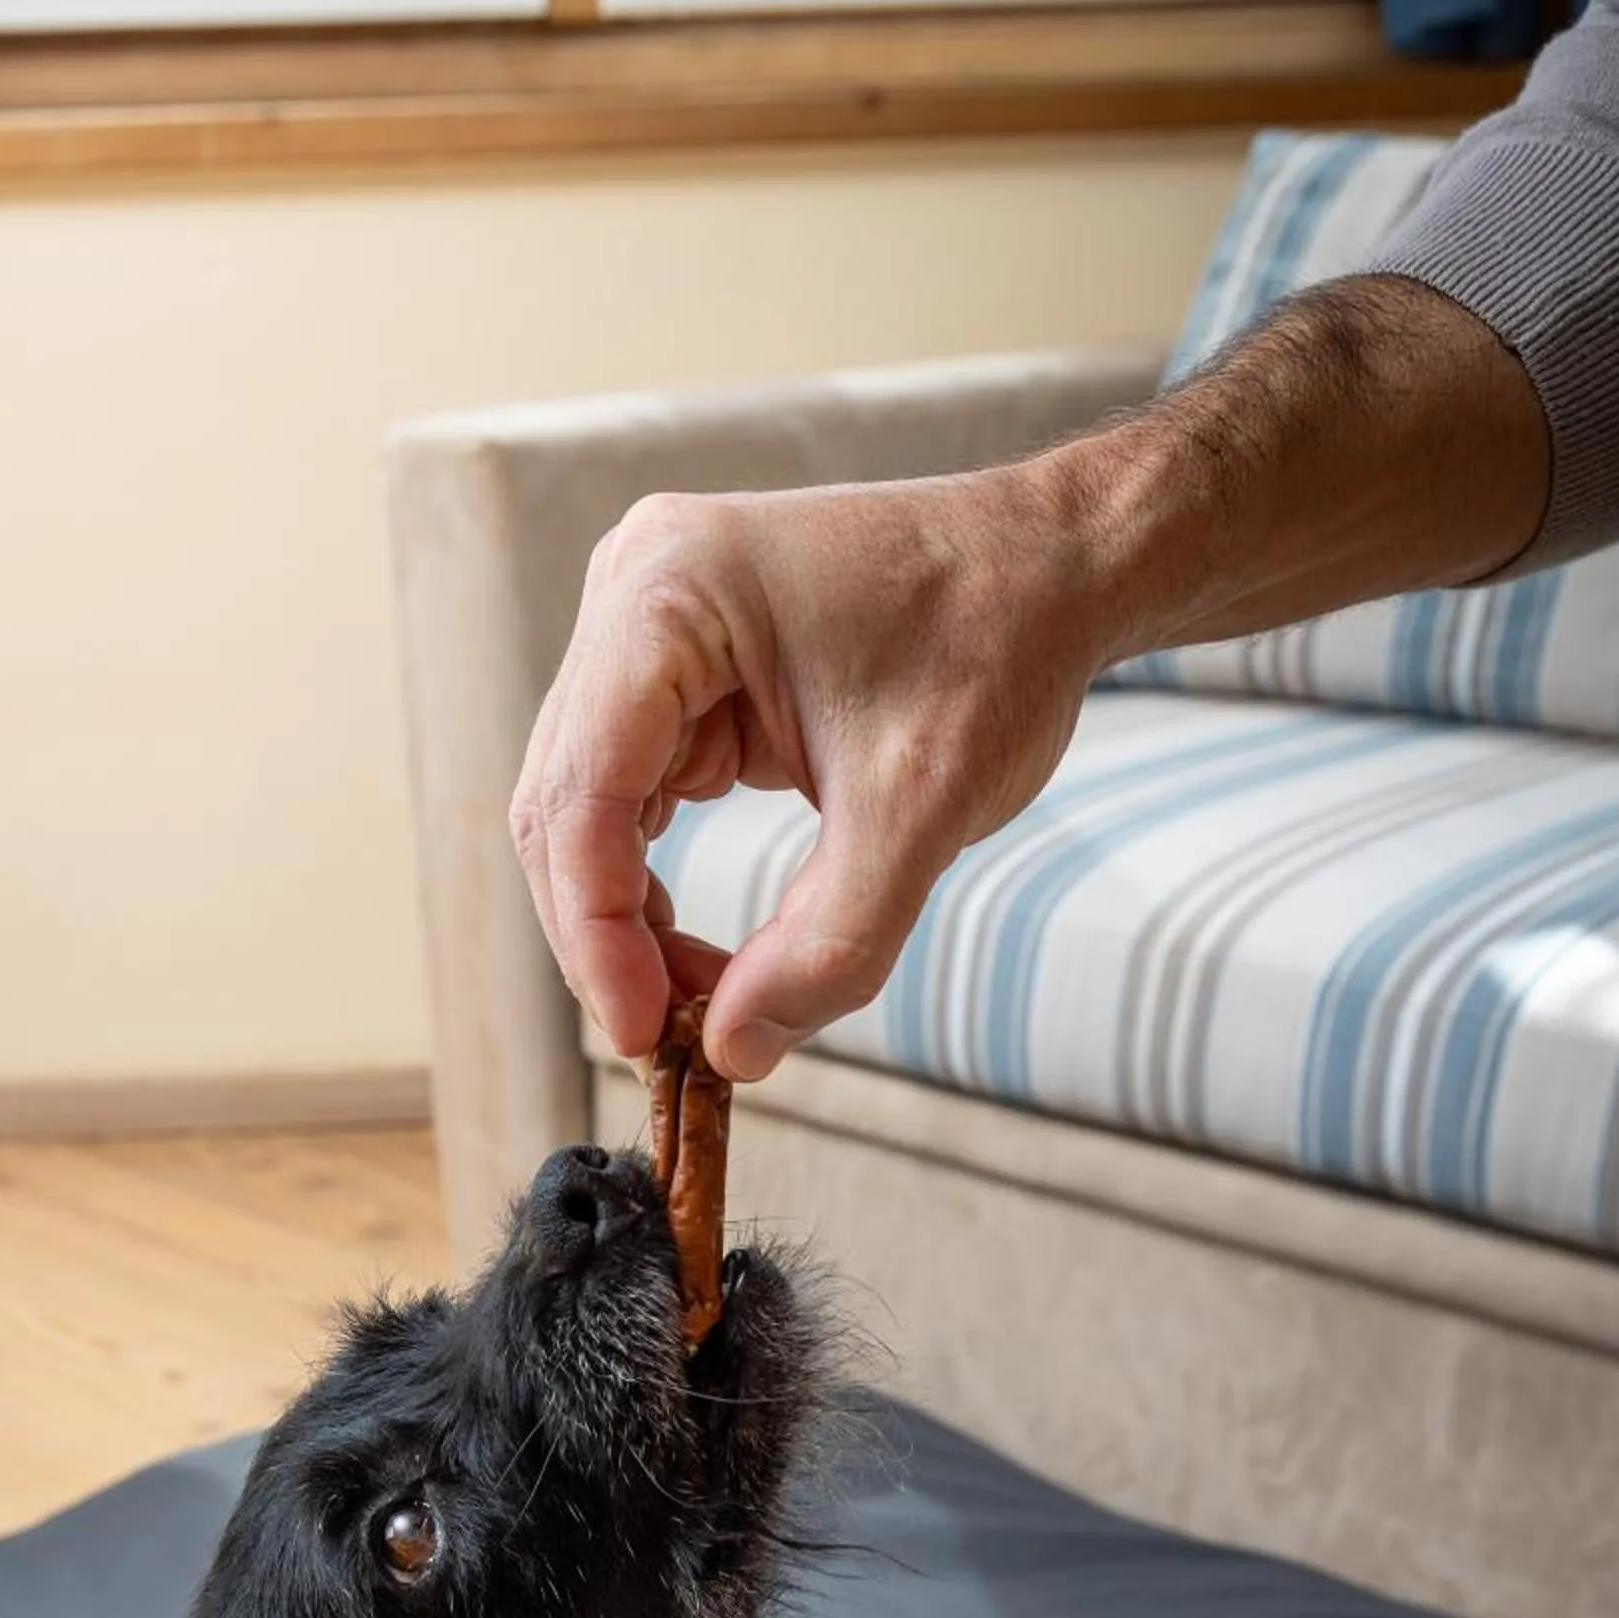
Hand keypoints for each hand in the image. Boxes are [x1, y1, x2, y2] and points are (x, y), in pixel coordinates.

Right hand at [511, 462, 1111, 1080]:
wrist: (1055, 565)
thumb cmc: (997, 642)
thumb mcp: (920, 811)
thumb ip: (828, 946)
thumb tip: (733, 1052)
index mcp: (669, 593)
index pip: (583, 792)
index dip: (598, 931)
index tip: (647, 1033)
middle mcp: (632, 593)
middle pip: (563, 806)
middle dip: (607, 937)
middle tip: (671, 1041)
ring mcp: (643, 628)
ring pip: (585, 814)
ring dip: (626, 921)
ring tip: (699, 1005)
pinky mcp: (672, 669)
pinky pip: (629, 799)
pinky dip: (654, 886)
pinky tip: (703, 955)